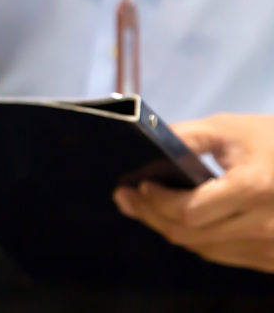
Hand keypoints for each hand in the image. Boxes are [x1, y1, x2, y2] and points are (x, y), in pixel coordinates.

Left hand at [113, 114, 273, 271]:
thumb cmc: (273, 141)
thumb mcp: (230, 129)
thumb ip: (185, 138)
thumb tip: (144, 147)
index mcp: (254, 188)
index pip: (188, 211)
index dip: (157, 201)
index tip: (138, 185)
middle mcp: (264, 225)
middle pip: (190, 234)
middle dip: (152, 215)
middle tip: (128, 199)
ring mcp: (271, 247)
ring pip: (204, 248)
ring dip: (171, 228)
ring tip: (148, 208)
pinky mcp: (273, 258)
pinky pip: (224, 254)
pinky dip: (198, 238)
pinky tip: (182, 220)